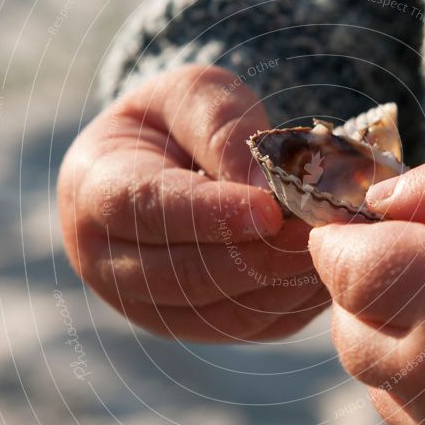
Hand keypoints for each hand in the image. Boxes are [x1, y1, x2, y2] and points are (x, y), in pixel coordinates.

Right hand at [58, 65, 328, 341]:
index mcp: (93, 188)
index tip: (270, 209)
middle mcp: (106, 258)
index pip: (144, 208)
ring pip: (217, 313)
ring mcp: (147, 301)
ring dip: (280, 285)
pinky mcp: (189, 324)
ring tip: (331, 249)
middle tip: (318, 230)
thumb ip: (222, 130)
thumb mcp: (195, 95)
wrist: (168, 160)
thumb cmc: (180, 120)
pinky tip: (322, 274)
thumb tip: (265, 188)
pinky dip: (288, 305)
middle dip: (257, 255)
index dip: (209, 214)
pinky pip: (242, 329)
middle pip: (182, 275)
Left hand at [308, 150, 424, 424]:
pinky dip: (409, 371)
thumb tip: (379, 198)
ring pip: (370, 372)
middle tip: (399, 252)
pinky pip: (407, 409)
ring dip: (379, 328)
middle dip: (356, 283)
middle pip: (346, 325)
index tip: (353, 223)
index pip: (344, 270)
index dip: (336, 239)